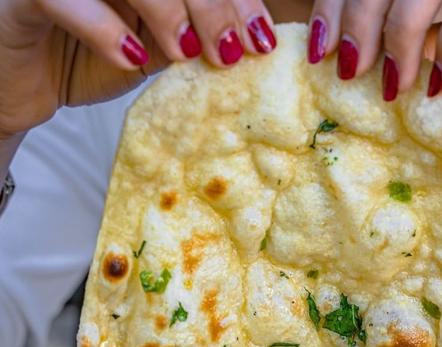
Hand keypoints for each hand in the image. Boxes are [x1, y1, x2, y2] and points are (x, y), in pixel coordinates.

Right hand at [0, 0, 276, 139]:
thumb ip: (189, 37)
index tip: (260, 39)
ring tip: (186, 52)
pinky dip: (104, 27)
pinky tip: (131, 58)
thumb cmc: (85, 61)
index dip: (235, 0)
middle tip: (232, 49)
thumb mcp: (150, 50)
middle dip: (212, 5)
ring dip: (166, 10)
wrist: (21, 86)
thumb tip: (247, 43)